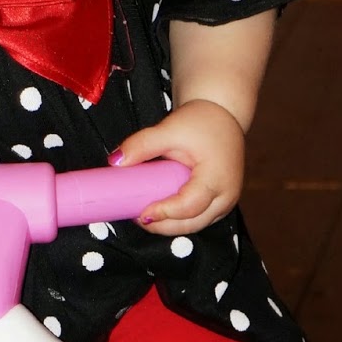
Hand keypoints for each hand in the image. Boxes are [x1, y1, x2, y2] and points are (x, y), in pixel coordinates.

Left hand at [111, 99, 244, 235]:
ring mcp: (225, 202)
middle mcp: (226, 195)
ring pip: (195, 226)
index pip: (189, 206)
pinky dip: (178, 220)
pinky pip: (198, 219)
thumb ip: (142, 144)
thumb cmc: (202, 121)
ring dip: (169, 225)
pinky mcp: (220, 203)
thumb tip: (115, 162)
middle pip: (192, 224)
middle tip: (136, 217)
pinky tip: (159, 212)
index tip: (142, 214)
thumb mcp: (170, 129)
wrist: (223, 116)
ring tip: (143, 214)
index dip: (165, 213)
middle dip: (162, 226)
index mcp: (216, 177)